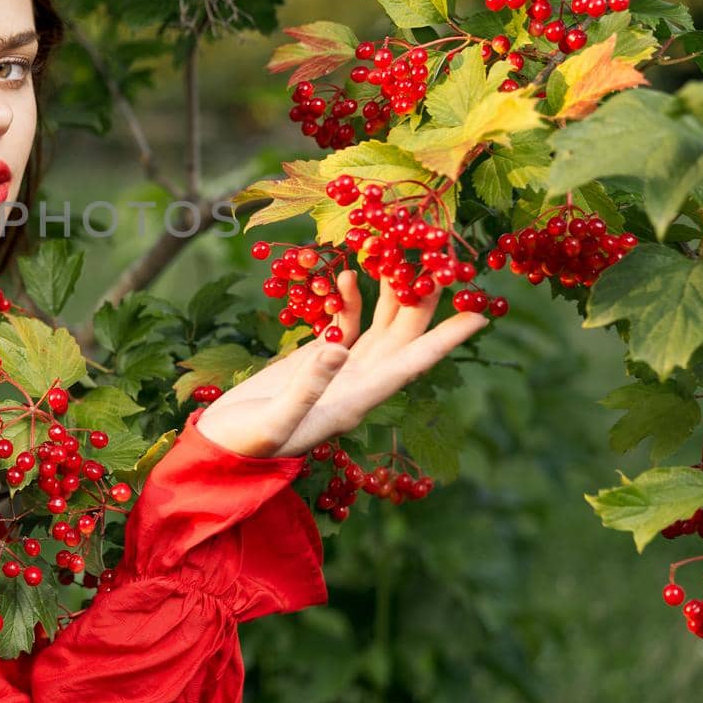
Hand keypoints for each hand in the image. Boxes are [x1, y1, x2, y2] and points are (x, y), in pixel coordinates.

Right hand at [195, 269, 487, 457]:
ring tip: (402, 253)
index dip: (447, 339)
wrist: (221, 449)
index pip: (412, 364)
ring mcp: (340, 370)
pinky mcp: (317, 360)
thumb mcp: (274, 420)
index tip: (482, 316)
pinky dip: (350, 299)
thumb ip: (307, 387)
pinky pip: (346, 324)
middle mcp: (358, 383)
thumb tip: (337, 349)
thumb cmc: (247, 443)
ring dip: (392, 293)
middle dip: (424, 300)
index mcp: (356, 401)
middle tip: (443, 261)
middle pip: (403, 337)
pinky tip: (347, 273)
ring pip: (380, 326)